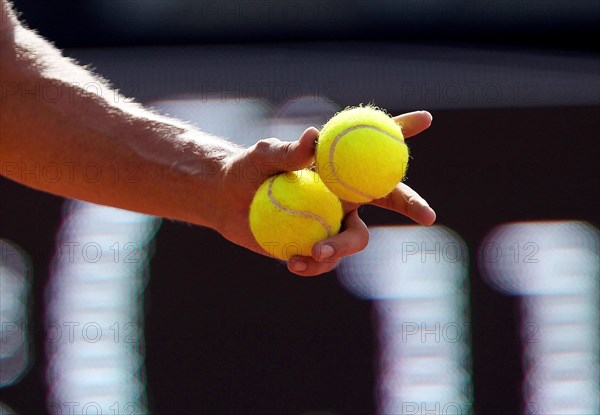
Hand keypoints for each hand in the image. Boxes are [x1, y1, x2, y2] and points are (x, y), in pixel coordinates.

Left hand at [215, 111, 435, 275]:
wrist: (224, 202)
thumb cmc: (246, 170)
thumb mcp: (263, 156)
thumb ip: (288, 151)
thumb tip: (312, 135)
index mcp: (336, 168)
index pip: (371, 146)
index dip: (401, 131)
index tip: (426, 119)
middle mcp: (342, 194)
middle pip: (387, 198)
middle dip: (412, 205)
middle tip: (428, 216)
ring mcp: (332, 222)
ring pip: (356, 239)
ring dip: (340, 248)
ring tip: (313, 253)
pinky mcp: (316, 247)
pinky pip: (327, 261)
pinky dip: (314, 265)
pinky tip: (293, 264)